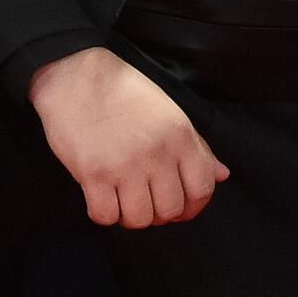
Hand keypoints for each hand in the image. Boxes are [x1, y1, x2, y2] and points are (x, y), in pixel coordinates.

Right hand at [28, 48, 227, 230]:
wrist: (76, 77)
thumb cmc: (124, 92)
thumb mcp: (170, 112)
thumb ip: (198, 147)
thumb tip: (222, 175)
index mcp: (180, 136)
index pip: (202, 189)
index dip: (193, 207)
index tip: (180, 208)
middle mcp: (156, 154)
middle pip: (170, 210)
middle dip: (160, 213)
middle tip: (147, 201)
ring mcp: (124, 166)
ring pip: (139, 219)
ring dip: (132, 216)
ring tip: (123, 200)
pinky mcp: (93, 174)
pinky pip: (105, 216)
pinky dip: (105, 214)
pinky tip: (102, 198)